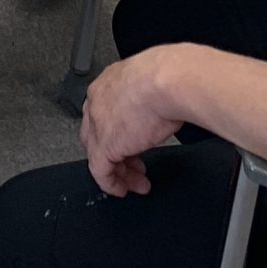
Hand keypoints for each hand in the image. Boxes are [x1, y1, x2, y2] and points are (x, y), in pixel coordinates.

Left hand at [78, 47, 190, 197]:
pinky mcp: (103, 145)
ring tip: (136, 182)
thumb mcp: (155, 84)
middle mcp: (98, 101)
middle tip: (132, 165)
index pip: (104, 111)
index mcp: (110, 82)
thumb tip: (162, 108)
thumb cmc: (169, 78)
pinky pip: (100, 171)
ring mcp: (98, 124)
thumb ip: (149, 97)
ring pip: (98, 153)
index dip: (117, 130)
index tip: (130, 143)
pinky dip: (111, 183)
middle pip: (97, 133)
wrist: (166, 82)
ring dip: (119, 170)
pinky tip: (122, 189)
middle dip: (115, 152)